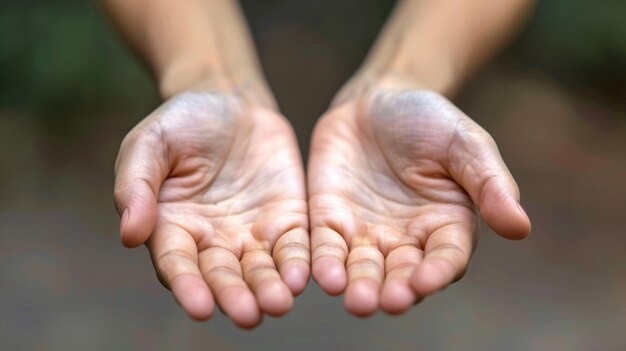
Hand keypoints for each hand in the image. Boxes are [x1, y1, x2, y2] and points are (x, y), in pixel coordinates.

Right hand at [114, 92, 308, 327]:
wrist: (231, 102)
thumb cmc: (182, 123)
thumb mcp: (150, 142)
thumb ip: (136, 184)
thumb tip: (130, 235)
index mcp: (172, 227)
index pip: (177, 264)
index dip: (188, 286)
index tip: (200, 307)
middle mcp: (212, 241)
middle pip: (222, 276)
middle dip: (234, 297)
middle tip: (249, 316)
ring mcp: (251, 233)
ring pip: (260, 270)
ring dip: (269, 289)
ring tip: (279, 303)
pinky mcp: (285, 221)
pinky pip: (293, 247)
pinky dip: (298, 263)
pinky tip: (303, 276)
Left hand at [308, 90, 529, 315]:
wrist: (376, 100)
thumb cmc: (429, 121)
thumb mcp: (465, 143)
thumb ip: (489, 183)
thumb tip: (520, 227)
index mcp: (447, 225)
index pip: (447, 257)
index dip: (437, 272)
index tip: (425, 281)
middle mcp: (407, 239)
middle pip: (402, 274)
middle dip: (396, 290)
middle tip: (387, 302)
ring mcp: (367, 233)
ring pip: (363, 269)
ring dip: (360, 287)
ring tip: (356, 301)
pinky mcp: (331, 221)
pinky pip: (328, 247)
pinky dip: (326, 263)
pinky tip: (324, 275)